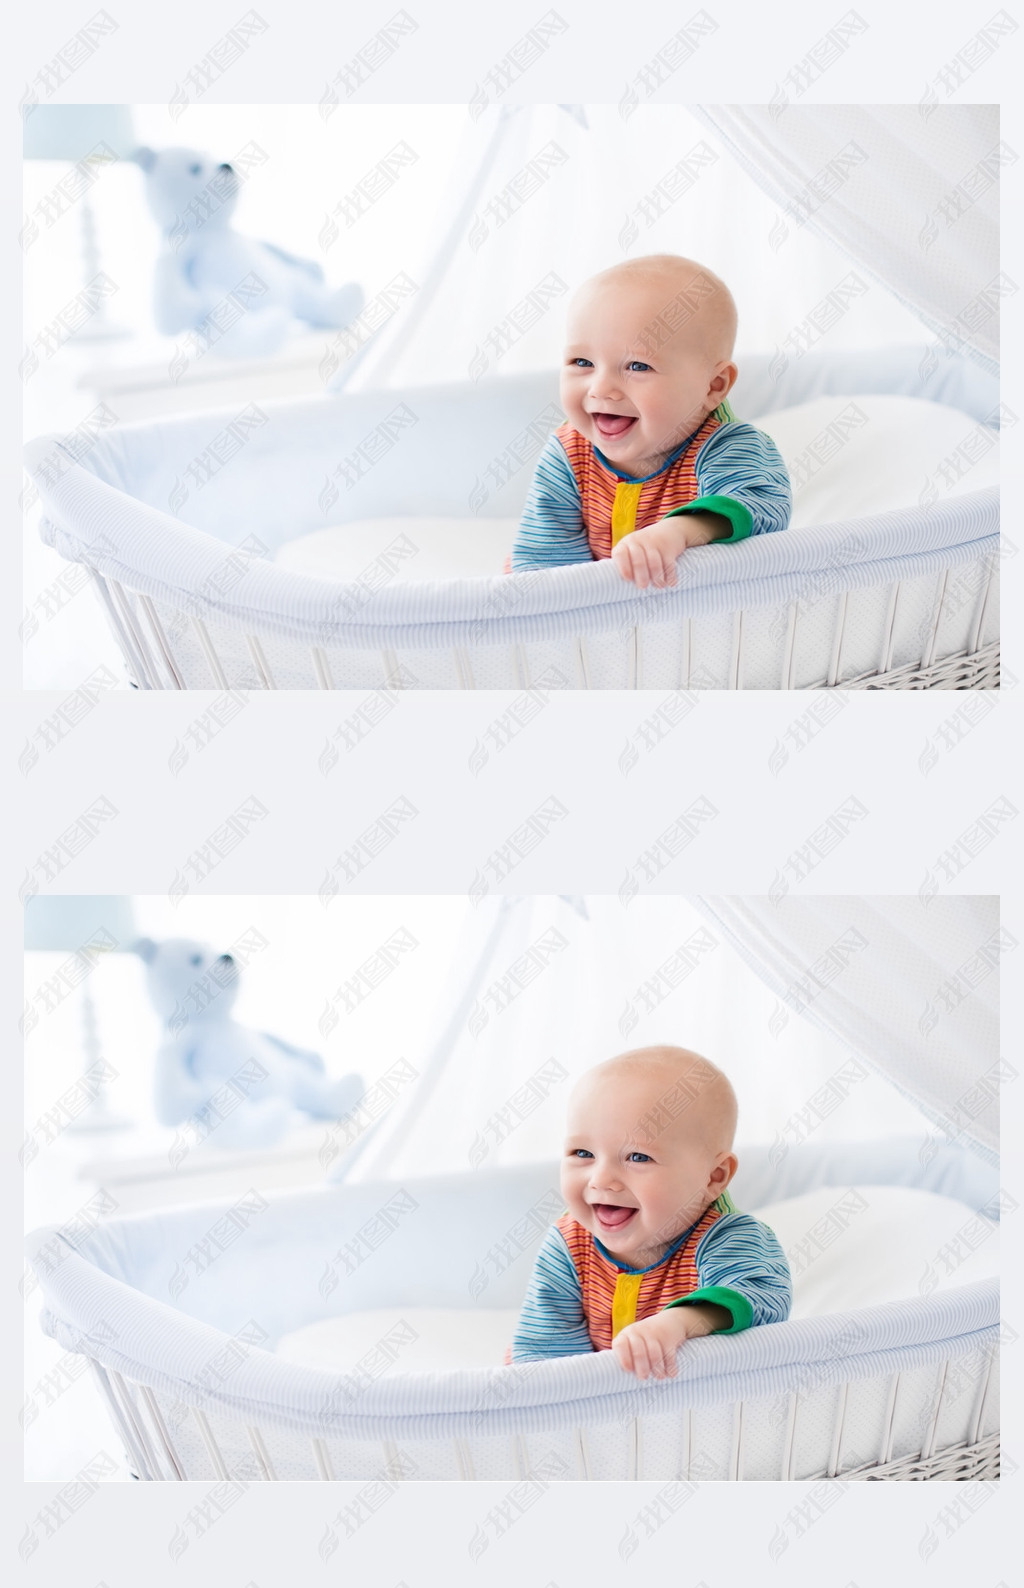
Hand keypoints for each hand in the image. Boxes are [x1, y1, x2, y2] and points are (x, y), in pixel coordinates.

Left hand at [611, 511, 729, 588]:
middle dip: (642, 575)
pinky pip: (670, 562)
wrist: (672, 530)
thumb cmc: (649, 550)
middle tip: (644, 588)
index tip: (627, 579)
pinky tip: (672, 582)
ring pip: (655, 562)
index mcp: (628, 543)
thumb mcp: (636, 555)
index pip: (621, 554)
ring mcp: (656, 541)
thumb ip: (628, 568)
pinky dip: (671, 574)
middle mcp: (640, 540)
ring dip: (658, 577)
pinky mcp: (671, 545)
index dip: (624, 566)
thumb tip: (613, 592)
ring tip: (660, 587)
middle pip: (639, 560)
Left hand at [611, 1302, 730, 1379]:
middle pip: (640, 1353)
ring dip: (658, 1370)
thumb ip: (629, 1358)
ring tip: (662, 1377)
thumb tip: (614, 1381)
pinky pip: (670, 1354)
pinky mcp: (671, 1336)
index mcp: (629, 1333)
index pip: (621, 1345)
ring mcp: (656, 1332)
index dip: (624, 1358)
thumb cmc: (650, 1339)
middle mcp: (640, 1330)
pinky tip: (673, 1373)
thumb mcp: (637, 1345)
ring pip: (655, 1355)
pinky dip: (671, 1366)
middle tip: (645, 1379)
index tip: (627, 1371)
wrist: (672, 1320)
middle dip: (643, 1368)